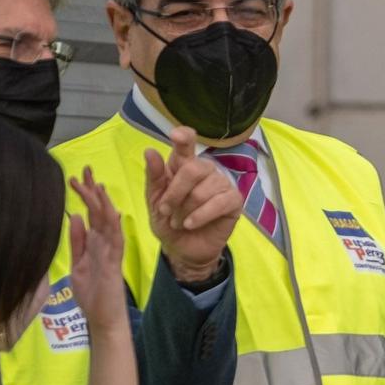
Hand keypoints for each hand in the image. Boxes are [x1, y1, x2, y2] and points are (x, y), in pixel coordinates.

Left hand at [65, 170, 125, 333]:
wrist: (103, 319)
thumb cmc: (92, 295)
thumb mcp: (78, 264)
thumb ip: (78, 242)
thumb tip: (74, 216)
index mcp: (95, 243)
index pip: (91, 214)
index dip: (85, 195)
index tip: (76, 177)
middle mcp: (105, 243)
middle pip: (101, 212)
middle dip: (93, 191)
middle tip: (86, 169)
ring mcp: (111, 252)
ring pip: (109, 222)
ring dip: (102, 203)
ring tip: (95, 184)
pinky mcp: (114, 263)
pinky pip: (116, 241)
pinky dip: (114, 226)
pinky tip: (111, 212)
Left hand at [146, 126, 241, 284]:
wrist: (183, 250)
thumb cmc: (169, 222)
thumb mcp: (154, 201)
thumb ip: (154, 177)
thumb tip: (150, 151)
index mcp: (183, 165)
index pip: (186, 144)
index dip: (184, 137)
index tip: (177, 135)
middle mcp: (205, 171)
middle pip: (193, 169)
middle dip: (175, 193)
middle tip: (166, 211)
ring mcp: (221, 184)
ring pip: (203, 190)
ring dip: (186, 210)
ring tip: (180, 222)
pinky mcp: (233, 201)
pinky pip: (219, 203)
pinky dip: (201, 215)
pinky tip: (191, 224)